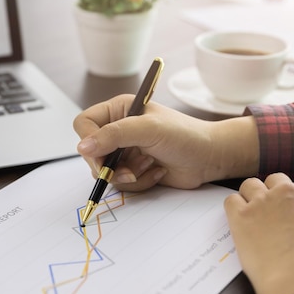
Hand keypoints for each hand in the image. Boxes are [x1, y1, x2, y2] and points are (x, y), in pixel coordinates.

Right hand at [73, 94, 259, 190]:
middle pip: (91, 152)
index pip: (84, 123)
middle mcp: (118, 130)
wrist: (210, 158)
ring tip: (150, 165)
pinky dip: (139, 182)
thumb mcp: (148, 129)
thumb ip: (114, 135)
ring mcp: (125, 151)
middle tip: (130, 170)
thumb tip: (83, 147)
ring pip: (105, 172)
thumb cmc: (185, 135)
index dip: (88, 141)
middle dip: (111, 165)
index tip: (100, 156)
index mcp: (118, 110)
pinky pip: (121, 183)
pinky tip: (157, 172)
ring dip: (128, 174)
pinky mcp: (133, 170)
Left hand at [224, 173, 293, 293]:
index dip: (291, 199)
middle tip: (270, 213)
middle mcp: (288, 191)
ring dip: (250, 197)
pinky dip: (233, 209)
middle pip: (274, 180)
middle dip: (272, 193)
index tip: (288, 211)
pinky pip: (231, 200)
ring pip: (250, 184)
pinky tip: (239, 221)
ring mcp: (263, 200)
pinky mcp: (242, 213)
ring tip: (253, 216)